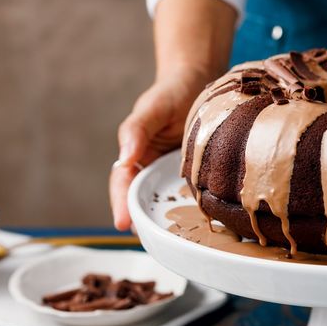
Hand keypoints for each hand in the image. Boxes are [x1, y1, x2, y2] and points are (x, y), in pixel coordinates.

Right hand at [109, 67, 209, 230]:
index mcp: (135, 155)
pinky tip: (204, 226)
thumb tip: (124, 157)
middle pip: (142, 199)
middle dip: (144, 221)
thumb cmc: (172, 91)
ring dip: (168, 222)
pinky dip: (193, 211)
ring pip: (167, 202)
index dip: (121, 203)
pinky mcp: (194, 176)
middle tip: (152, 243)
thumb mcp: (153, 106)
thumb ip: (137, 129)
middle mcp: (151, 169)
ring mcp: (172, 175)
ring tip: (175, 243)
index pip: (123, 183)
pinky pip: (191, 196)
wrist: (200, 82)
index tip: (123, 224)